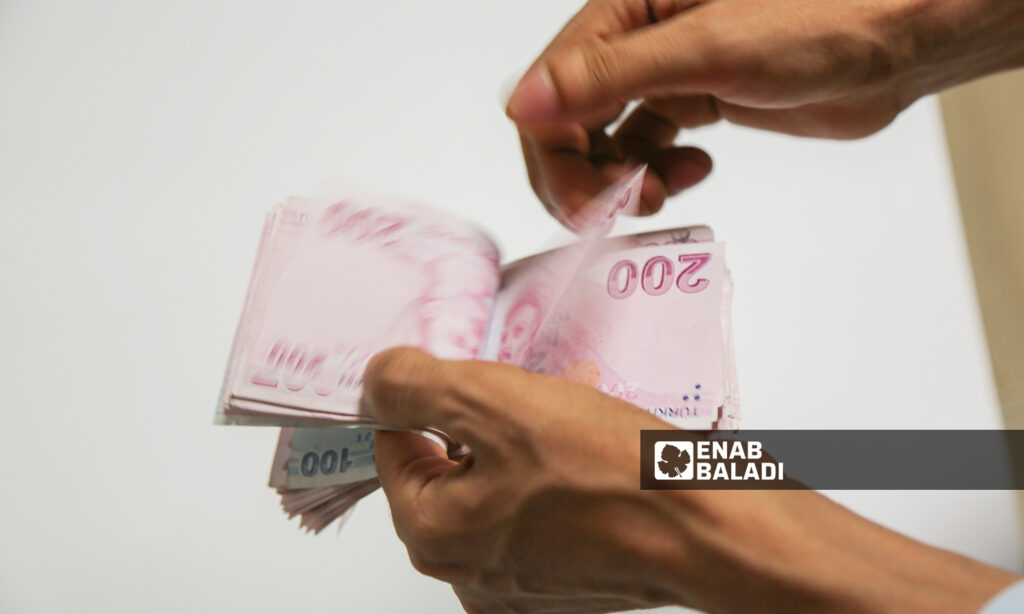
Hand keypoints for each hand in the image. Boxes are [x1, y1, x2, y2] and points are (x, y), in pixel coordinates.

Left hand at [364, 348, 1018, 613]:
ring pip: (504, 483)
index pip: (394, 446)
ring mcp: (523, 583)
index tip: (471, 371)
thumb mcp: (491, 399)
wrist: (714, 529)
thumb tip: (379, 381)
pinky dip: (562, 471)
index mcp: (433, 536)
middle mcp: (469, 573)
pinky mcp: (571, 579)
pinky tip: (600, 439)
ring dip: (530, 435)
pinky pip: (546, 510)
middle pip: (454, 465)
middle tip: (531, 383)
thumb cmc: (608, 469)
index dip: (427, 394)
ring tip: (576, 400)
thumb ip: (412, 384)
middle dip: (490, 413)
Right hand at [507, 0, 1023, 223]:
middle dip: (584, 178)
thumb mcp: (709, 49)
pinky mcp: (690, 102)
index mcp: (624, 11)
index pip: (550, 93)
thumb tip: (523, 102)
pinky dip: (656, 175)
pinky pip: (643, 149)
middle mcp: (633, 42)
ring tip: (662, 191)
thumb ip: (611, 75)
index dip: (555, 154)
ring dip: (620, 182)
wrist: (892, 41)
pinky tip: (694, 172)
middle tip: (621, 212)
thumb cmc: (822, 19)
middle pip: (566, 124)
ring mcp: (661, 75)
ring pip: (601, 143)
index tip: (586, 203)